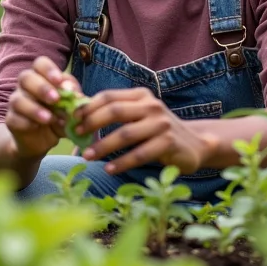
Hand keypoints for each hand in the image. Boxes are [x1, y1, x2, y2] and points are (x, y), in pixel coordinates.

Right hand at [5, 56, 78, 160]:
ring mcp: (16, 103)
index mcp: (41, 77)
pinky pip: (13, 118)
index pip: (40, 63)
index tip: (59, 80)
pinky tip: (36, 126)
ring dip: (34, 108)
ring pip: (17, 99)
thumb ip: (73, 97)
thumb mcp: (71, 106)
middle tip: (55, 99)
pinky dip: (26, 123)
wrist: (43, 140)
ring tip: (49, 118)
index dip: (48, 69)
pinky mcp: (11, 120)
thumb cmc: (59, 116)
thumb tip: (72, 91)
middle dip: (41, 88)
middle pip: (25, 77)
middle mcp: (26, 87)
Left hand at [75, 88, 217, 174]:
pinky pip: (140, 154)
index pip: (108, 96)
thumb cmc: (157, 132)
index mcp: (140, 95)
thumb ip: (114, 117)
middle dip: (92, 124)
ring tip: (87, 157)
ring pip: (125, 134)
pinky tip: (109, 170)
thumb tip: (77, 124)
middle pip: (114, 111)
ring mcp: (161, 123)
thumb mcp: (138, 118)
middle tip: (76, 136)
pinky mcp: (168, 142)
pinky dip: (122, 163)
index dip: (88, 107)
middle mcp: (151, 105)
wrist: (194, 144)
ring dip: (103, 146)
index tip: (72, 119)